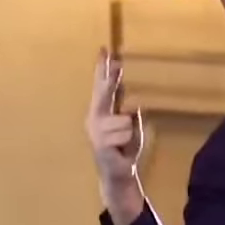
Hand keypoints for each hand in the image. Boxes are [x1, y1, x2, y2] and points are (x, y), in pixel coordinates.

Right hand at [86, 48, 144, 182]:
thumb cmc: (122, 149)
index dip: (102, 68)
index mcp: (100, 111)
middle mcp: (94, 118)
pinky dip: (129, 142)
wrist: (116, 174)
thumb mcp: (126, 124)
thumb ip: (123, 106)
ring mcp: (96, 131)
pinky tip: (121, 151)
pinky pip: (125, 133)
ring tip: (124, 144)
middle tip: (112, 58)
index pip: (102, 86)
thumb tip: (124, 88)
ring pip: (125, 119)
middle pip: (104, 93)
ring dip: (130, 132)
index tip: (104, 50)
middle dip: (109, 77)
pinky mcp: (101, 144)